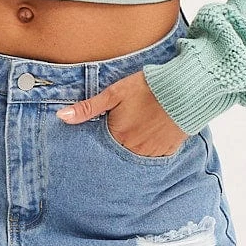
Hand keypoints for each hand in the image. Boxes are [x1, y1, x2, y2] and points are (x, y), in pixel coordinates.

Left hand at [55, 69, 190, 156]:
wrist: (184, 90)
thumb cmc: (147, 88)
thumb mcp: (114, 93)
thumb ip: (88, 108)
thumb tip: (61, 117)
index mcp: (118, 136)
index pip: (101, 148)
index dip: (101, 141)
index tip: (102, 138)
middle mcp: (133, 150)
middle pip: (119, 153)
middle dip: (117, 145)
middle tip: (123, 132)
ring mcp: (152, 153)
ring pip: (136, 156)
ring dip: (133, 147)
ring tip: (137, 132)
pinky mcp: (168, 151)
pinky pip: (154, 157)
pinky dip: (150, 148)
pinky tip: (151, 136)